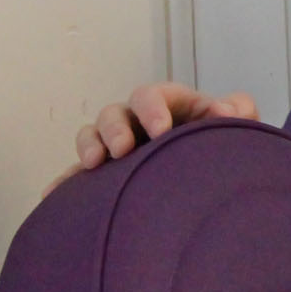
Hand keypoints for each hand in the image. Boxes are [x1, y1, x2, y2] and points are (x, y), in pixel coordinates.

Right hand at [49, 81, 258, 191]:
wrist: (215, 174)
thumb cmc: (223, 142)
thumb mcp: (236, 126)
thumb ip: (238, 112)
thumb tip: (228, 110)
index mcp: (167, 104)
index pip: (151, 96)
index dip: (152, 108)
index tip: (161, 130)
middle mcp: (136, 121)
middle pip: (114, 114)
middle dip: (115, 129)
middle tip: (124, 149)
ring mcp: (118, 147)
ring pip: (91, 136)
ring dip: (88, 147)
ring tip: (92, 165)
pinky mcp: (106, 174)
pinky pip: (78, 176)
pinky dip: (65, 183)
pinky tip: (52, 195)